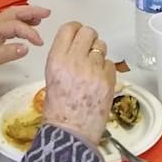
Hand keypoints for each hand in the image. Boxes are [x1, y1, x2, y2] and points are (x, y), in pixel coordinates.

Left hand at [0, 5, 51, 103]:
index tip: (40, 43)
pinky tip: (23, 34)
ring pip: (9, 21)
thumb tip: (25, 47)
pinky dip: (18, 29)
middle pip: (11, 15)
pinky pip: (6, 32)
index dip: (28, 31)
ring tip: (39, 19)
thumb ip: (4, 53)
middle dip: (29, 12)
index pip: (13, 25)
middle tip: (46, 13)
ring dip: (24, 18)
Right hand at [41, 21, 116, 147]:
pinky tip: (99, 81)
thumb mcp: (51, 77)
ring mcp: (93, 70)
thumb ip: (63, 58)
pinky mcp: (108, 80)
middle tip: (88, 49)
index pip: (69, 28)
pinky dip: (106, 69)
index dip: (75, 28)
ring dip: (98, 53)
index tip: (78, 33)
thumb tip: (77, 46)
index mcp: (56, 60)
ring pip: (101, 46)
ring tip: (93, 68)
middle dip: (89, 38)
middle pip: (88, 32)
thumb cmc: (58, 110)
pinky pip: (110, 63)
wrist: (71, 133)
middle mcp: (75, 60)